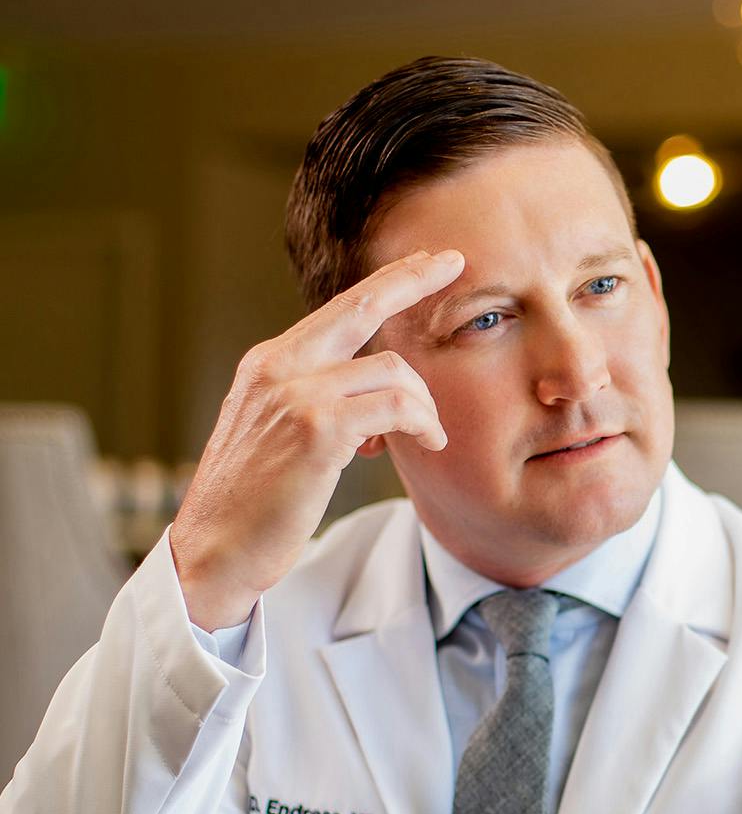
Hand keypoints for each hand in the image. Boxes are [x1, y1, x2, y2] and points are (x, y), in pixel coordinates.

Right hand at [170, 249, 463, 630]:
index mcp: (270, 365)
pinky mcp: (316, 428)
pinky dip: (420, 423)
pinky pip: (394, 406)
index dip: (388, 281)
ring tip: (428, 437)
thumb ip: (321, 406)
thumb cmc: (255, 505)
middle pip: (361, 305)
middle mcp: (278, 367)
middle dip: (412, 279)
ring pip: (392, 371)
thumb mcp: (282, 437)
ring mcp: (294, 394)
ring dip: (424, 406)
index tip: (427, 263)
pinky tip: (425, 444)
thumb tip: (380, 403)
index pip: (339, 310)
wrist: (214, 550)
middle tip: (454, 263)